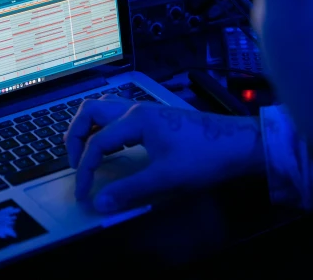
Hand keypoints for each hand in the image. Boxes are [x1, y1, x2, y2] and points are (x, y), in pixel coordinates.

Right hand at [65, 95, 263, 212]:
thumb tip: (100, 203)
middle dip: (74, 136)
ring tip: (85, 155)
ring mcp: (146, 111)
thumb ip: (130, 190)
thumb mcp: (166, 177)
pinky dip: (105, 131)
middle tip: (73, 163)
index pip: (96, 142)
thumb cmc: (205, 156)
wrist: (239, 143)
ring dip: (89, 129)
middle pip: (90, 111)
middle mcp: (136, 109)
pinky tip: (112, 150)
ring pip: (104, 111)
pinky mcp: (155, 118)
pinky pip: (118, 118)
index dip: (84, 169)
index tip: (83, 193)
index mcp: (135, 119)